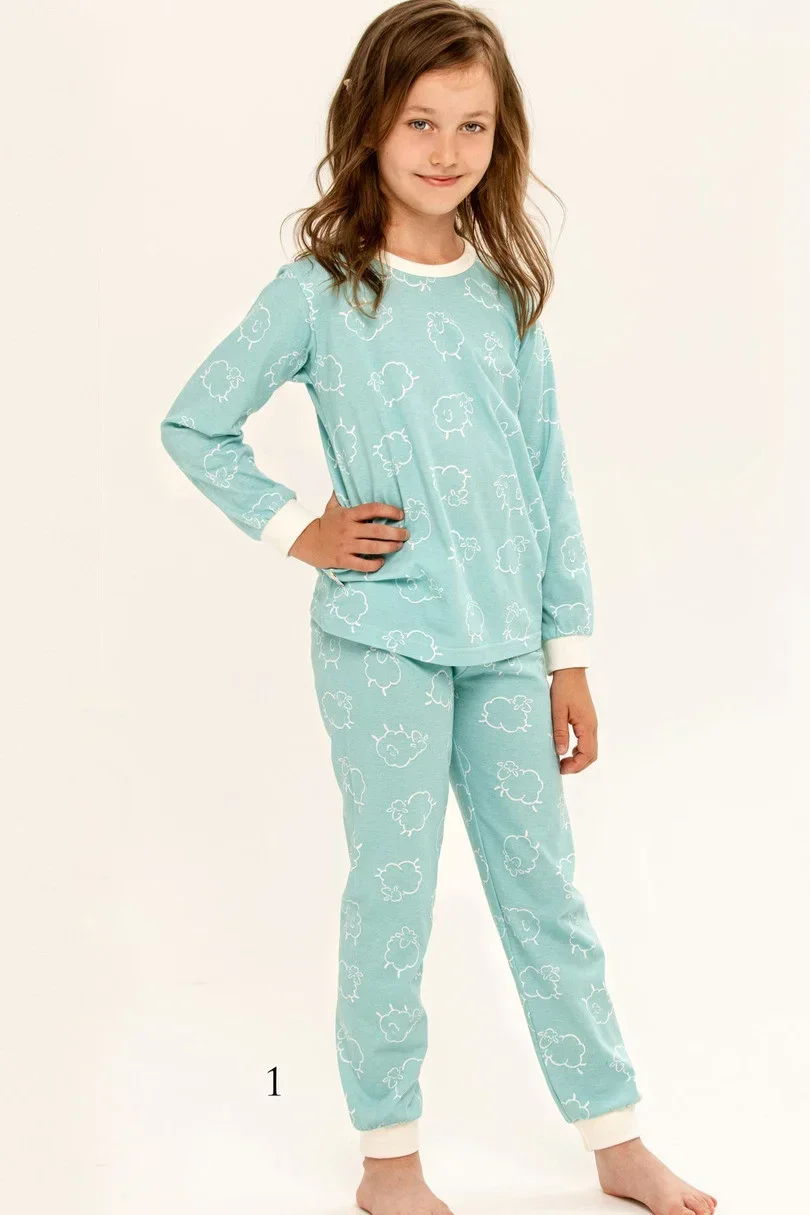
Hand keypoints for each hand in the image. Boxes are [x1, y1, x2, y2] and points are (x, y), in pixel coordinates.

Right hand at [289, 491, 408, 571]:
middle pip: (376, 530)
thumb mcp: (332, 506)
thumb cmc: (324, 524)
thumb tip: (344, 480)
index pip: (372, 509)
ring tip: (398, 546)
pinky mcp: (342, 560)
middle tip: (405, 534)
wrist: (306, 541)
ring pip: (372, 547)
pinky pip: (362, 564)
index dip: (388, 510)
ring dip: (389, 547)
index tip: (400, 514)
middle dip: (395, 533)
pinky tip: (381, 561)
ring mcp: (346, 546)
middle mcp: (348, 529)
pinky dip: (374, 564)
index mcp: (348, 515)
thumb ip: (341, 494)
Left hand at [549, 668, 597, 773]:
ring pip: (591, 749)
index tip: (561, 769)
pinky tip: (567, 749)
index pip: (586, 754)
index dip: (575, 766)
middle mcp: (593, 726)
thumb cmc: (563, 689)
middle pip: (592, 755)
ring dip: (580, 759)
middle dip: (578, 765)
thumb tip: (561, 753)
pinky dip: (580, 750)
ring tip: (563, 762)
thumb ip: (560, 732)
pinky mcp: (588, 720)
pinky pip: (588, 741)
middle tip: (561, 769)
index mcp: (587, 726)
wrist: (571, 672)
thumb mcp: (557, 711)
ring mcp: (592, 723)